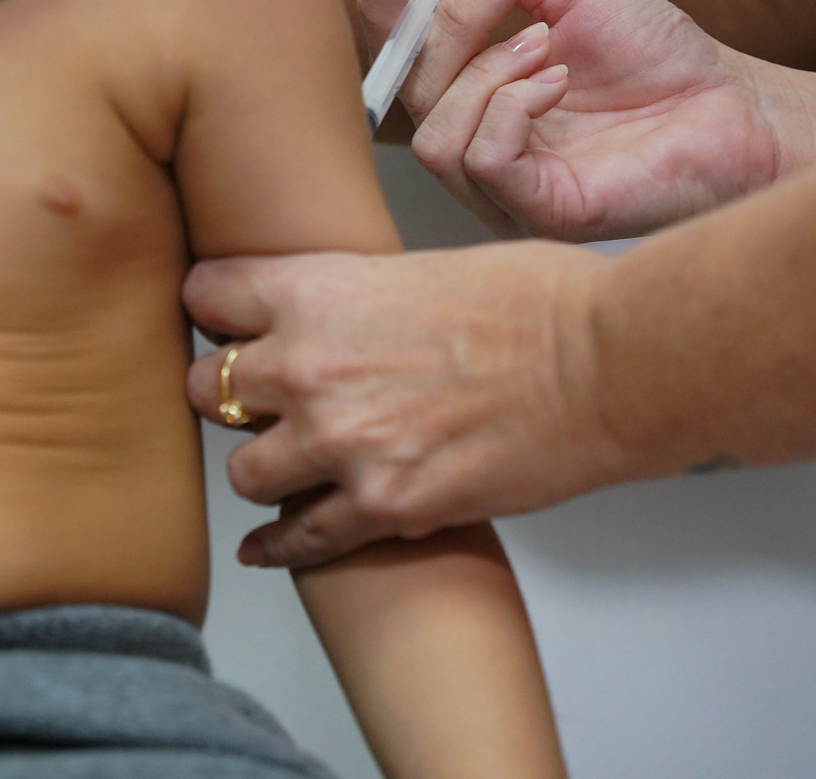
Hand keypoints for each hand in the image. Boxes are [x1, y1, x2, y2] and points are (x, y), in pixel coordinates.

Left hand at [186, 240, 618, 568]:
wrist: (607, 365)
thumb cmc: (540, 304)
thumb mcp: (423, 268)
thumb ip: (358, 298)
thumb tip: (343, 318)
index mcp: (320, 290)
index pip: (209, 294)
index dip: (214, 308)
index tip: (219, 320)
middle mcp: (311, 366)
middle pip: (208, 388)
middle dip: (230, 393)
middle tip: (254, 399)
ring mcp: (341, 444)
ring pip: (243, 470)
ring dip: (266, 466)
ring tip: (292, 462)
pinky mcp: (382, 508)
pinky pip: (297, 541)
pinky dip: (282, 546)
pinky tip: (270, 547)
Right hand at [357, 0, 791, 241]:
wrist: (735, 104)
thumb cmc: (658, 54)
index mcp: (475, 94)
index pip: (399, 60)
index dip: (384, 9)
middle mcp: (478, 144)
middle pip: (408, 90)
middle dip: (448, 22)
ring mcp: (503, 188)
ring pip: (433, 133)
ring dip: (484, 70)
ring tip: (547, 46)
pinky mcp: (537, 210)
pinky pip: (481, 161)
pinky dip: (512, 107)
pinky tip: (558, 83)